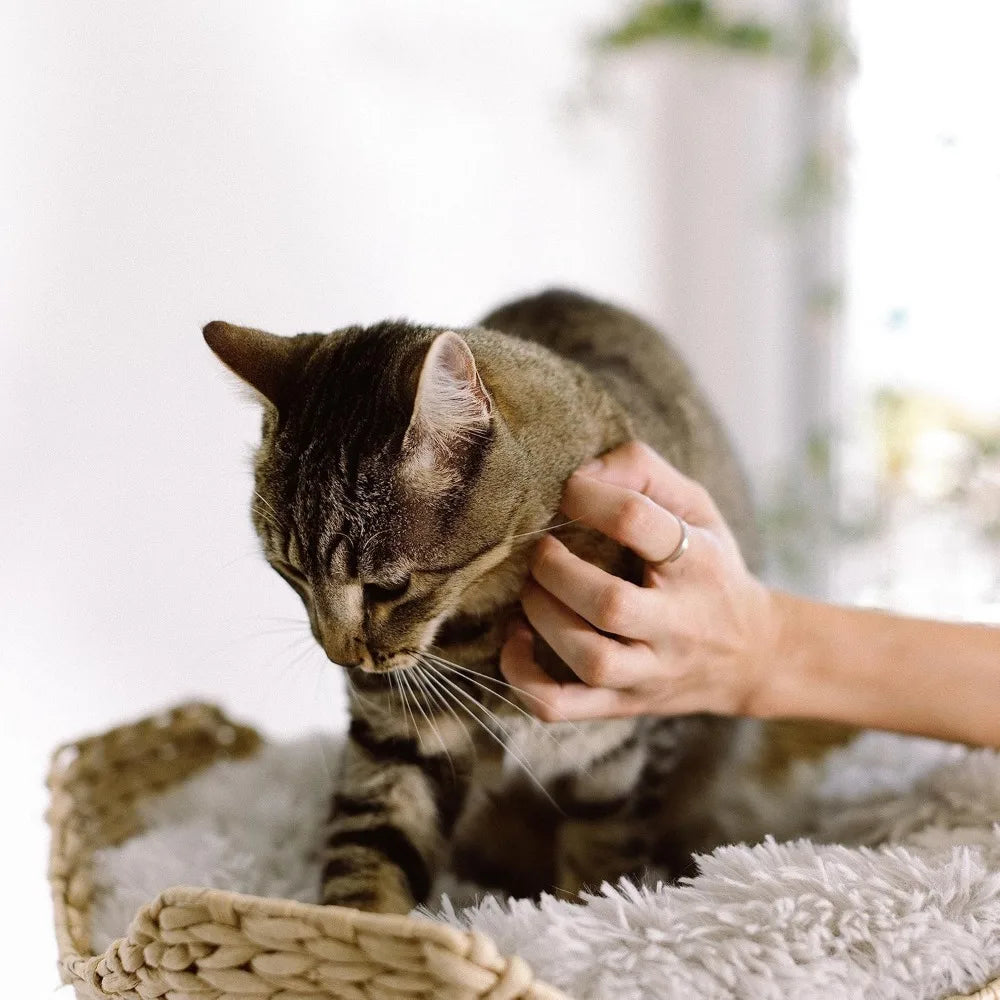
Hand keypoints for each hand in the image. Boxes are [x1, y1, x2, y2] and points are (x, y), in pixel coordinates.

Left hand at [500, 441, 775, 720]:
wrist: (750, 656)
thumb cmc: (709, 567)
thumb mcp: (696, 509)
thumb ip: (644, 472)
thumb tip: (582, 471)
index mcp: (698, 564)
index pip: (640, 522)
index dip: (590, 497)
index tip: (569, 490)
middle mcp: (677, 625)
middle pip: (611, 605)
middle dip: (558, 570)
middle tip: (542, 548)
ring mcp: (648, 673)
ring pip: (590, 660)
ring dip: (542, 617)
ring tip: (532, 588)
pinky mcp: (620, 704)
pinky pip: (560, 706)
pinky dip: (521, 675)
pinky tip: (515, 638)